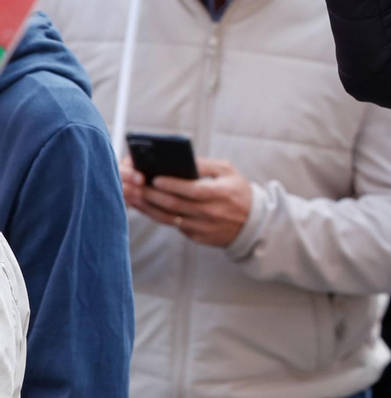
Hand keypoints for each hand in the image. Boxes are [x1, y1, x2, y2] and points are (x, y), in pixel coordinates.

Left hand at [125, 156, 253, 247]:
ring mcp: (203, 227)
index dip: (171, 185)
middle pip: (174, 204)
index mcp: (220, 193)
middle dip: (150, 194)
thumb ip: (205, 165)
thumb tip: (179, 159)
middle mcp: (210, 212)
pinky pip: (173, 226)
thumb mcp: (228, 172)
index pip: (192, 190)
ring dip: (147, 207)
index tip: (153, 178)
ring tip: (132, 196)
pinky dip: (157, 216)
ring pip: (168, 218)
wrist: (252, 223)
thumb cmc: (237, 191)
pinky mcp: (197, 237)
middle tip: (133, 186)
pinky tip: (145, 207)